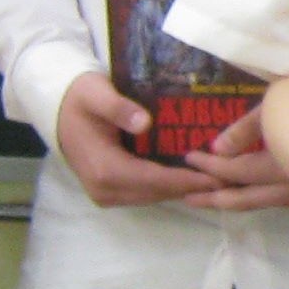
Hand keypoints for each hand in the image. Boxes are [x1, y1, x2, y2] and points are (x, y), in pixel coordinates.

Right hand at [56, 72, 215, 206]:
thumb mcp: (96, 93)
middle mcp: (104, 188)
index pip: (154, 180)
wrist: (57, 108)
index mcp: (104, 168)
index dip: (188, 179)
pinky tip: (194, 175)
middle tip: (230, 176)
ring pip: (153, 196)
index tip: (220, 175)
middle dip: (193, 186)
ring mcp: (106, 193)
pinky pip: (145, 192)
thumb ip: (119, 107)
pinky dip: (169, 186)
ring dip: (184, 188)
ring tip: (219, 176)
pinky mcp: (110, 191)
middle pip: (158, 192)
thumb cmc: (79, 97)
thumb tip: (144, 122)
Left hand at [180, 101, 288, 211]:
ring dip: (238, 201)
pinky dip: (261, 197)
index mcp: (274, 167)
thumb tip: (218, 149)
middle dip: (215, 199)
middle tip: (190, 200)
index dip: (210, 166)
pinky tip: (259, 192)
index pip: (235, 170)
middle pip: (246, 198)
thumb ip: (246, 130)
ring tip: (218, 199)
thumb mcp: (275, 107)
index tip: (189, 158)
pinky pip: (281, 199)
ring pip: (265, 202)